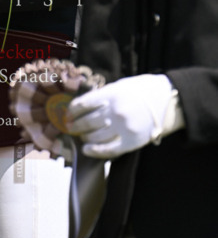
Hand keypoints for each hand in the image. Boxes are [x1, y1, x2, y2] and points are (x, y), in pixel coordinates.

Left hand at [66, 74, 183, 158]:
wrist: (168, 99)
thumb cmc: (141, 90)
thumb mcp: (119, 86)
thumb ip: (102, 96)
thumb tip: (81, 107)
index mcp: (111, 95)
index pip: (82, 105)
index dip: (71, 112)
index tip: (68, 114)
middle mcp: (115, 111)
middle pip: (86, 122)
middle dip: (75, 126)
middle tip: (71, 127)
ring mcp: (123, 127)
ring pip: (94, 137)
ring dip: (84, 138)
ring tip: (82, 136)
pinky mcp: (131, 141)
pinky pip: (108, 150)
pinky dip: (94, 151)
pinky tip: (87, 149)